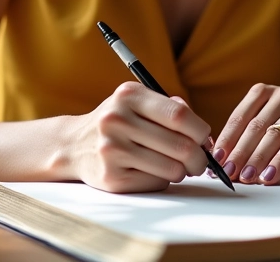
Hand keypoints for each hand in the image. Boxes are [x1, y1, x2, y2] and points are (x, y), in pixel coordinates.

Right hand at [73, 82, 211, 192]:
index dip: (200, 130)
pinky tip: (153, 171)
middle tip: (200, 161)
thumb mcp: (137, 102)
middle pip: (179, 145)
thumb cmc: (118, 121)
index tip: (204, 138)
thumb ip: (170, 109)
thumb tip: (204, 135)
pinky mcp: (111, 178)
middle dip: (199, 158)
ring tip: (177, 166)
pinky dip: (163, 180)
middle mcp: (117, 120)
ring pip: (171, 168)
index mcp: (129, 95)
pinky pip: (155, 183)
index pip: (178, 115)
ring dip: (182, 171)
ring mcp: (112, 150)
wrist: (75, 145)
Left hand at [213, 84, 279, 185]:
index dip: (231, 138)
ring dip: (278, 160)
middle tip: (237, 176)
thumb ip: (255, 136)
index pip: (247, 114)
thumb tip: (222, 159)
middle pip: (268, 127)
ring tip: (264, 180)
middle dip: (249, 153)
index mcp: (276, 94)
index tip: (218, 161)